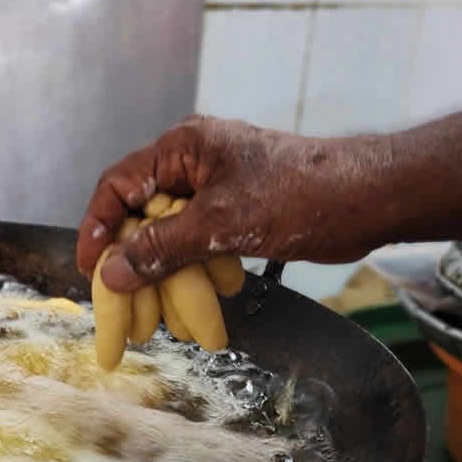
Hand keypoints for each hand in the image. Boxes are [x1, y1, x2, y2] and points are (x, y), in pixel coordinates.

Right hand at [76, 116, 391, 291]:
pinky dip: (192, 272)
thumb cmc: (302, 194)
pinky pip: (197, 243)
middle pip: (141, 213)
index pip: (119, 185)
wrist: (371, 199)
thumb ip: (162, 248)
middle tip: (121, 302)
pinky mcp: (236, 212)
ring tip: (158, 313)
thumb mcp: (222, 224)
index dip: (98, 228)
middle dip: (132, 260)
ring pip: (169, 234)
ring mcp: (215, 188)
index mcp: (183, 148)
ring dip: (163, 273)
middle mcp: (193, 164)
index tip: (90, 269)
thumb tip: (114, 274)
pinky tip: (197, 302)